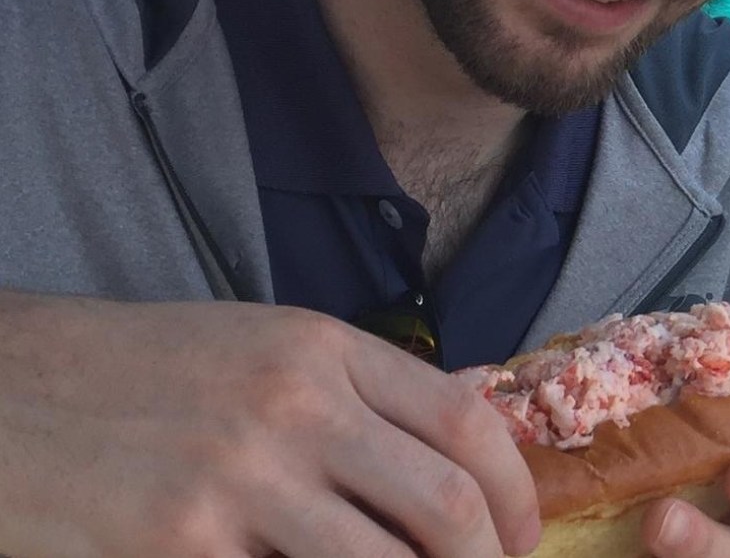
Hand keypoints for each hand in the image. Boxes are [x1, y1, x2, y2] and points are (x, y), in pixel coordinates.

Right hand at [0, 291, 541, 557]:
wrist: (11, 389)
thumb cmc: (144, 371)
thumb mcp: (263, 348)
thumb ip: (355, 396)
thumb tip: (445, 466)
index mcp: (322, 349)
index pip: (466, 420)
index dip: (515, 492)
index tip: (521, 538)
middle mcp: (293, 408)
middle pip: (446, 504)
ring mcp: (236, 483)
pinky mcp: (179, 550)